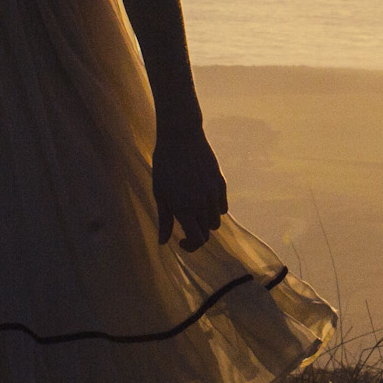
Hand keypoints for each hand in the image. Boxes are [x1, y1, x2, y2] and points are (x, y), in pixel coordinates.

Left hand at [150, 122, 228, 251]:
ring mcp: (214, 193)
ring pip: (216, 221)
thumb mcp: (160, 193)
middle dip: (197, 235)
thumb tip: (163, 242)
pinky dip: (215, 209)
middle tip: (186, 228)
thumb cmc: (164, 165)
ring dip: (205, 222)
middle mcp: (203, 203)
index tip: (181, 241)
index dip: (190, 246)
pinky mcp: (220, 183)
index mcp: (185, 209)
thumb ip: (164, 220)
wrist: (181, 137)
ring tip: (193, 212)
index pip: (197, 239)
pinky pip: (222, 206)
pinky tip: (202, 201)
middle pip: (207, 232)